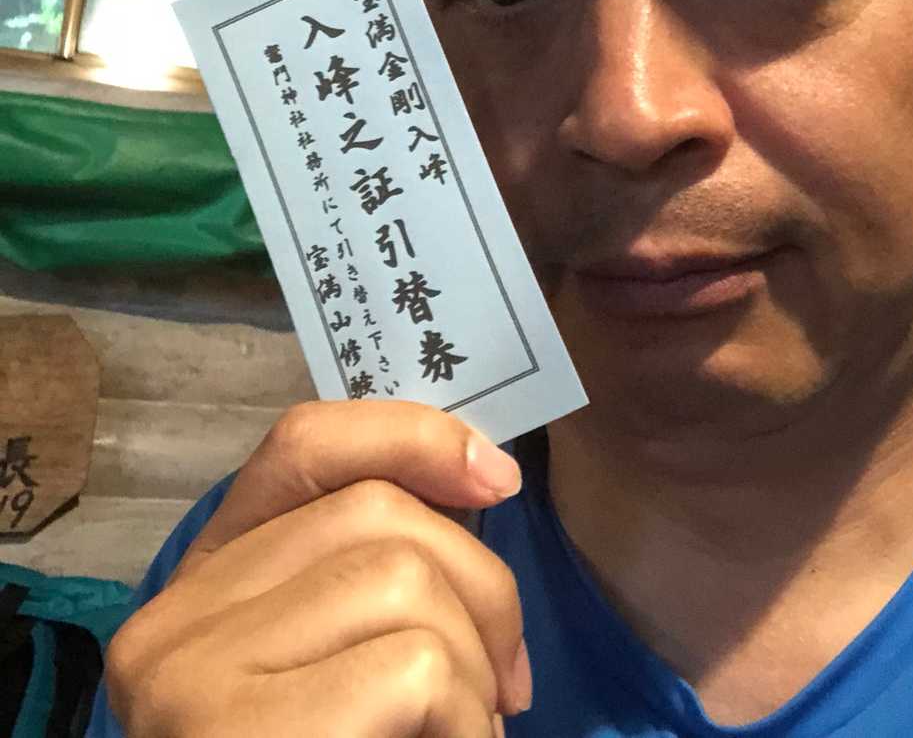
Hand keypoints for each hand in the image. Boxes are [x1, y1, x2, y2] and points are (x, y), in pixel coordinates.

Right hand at [106, 400, 530, 735]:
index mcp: (204, 587)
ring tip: (468, 734)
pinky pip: (414, 669)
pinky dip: (467, 718)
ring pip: (405, 583)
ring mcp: (192, 678)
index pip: (301, 445)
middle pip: (377, 514)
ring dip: (477, 668)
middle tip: (506, 686)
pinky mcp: (233, 736)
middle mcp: (175, 619)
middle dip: (482, 587)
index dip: (409, 435)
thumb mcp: (336, 664)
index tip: (493, 479)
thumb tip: (481, 479)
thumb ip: (367, 581)